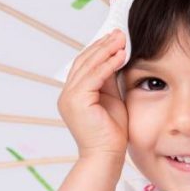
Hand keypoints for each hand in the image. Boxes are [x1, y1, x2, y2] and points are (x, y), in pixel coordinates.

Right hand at [57, 29, 128, 159]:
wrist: (106, 157)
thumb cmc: (111, 134)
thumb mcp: (111, 99)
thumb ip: (110, 80)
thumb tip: (116, 58)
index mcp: (73, 94)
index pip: (84, 64)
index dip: (99, 49)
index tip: (116, 37)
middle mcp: (67, 94)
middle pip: (84, 61)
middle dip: (103, 45)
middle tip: (119, 32)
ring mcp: (69, 97)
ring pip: (88, 66)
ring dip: (106, 50)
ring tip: (122, 39)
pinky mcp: (77, 101)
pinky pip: (94, 76)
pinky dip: (108, 64)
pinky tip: (121, 55)